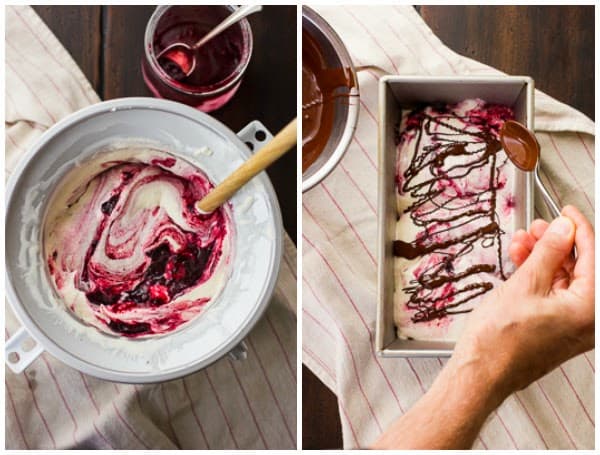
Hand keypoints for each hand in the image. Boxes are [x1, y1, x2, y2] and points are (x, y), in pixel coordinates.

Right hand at [449, 205, 594, 404]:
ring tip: (522, 243)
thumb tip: (564, 229)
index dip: (578, 229)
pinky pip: (552, 294)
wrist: (479, 373)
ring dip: (542, 258)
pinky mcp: (553, 328)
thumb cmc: (499, 341)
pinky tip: (519, 263)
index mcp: (589, 309)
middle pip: (580, 268)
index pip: (593, 257)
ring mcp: (569, 326)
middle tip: (539, 227)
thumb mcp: (524, 284)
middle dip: (556, 244)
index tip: (567, 213)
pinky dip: (537, 276)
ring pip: (563, 280)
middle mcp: (585, 320)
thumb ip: (548, 252)